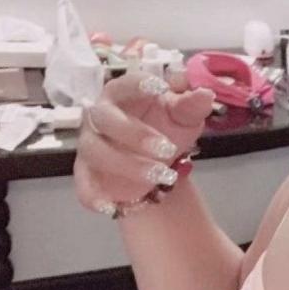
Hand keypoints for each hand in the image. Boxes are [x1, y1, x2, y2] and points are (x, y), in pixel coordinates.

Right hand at [74, 69, 215, 213]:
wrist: (158, 166)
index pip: (125, 83)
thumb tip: (205, 93)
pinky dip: (94, 196)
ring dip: (129, 165)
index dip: (139, 84)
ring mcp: (91, 145)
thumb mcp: (185, 118)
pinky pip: (83, 185)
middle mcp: (101, 117)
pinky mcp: (87, 174)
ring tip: (164, 175)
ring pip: (97, 151)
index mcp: (124, 95)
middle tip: (167, 149)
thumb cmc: (167, 130)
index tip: (160, 88)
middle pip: (105, 118)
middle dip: (135, 133)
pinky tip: (112, 206)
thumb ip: (193, 105)